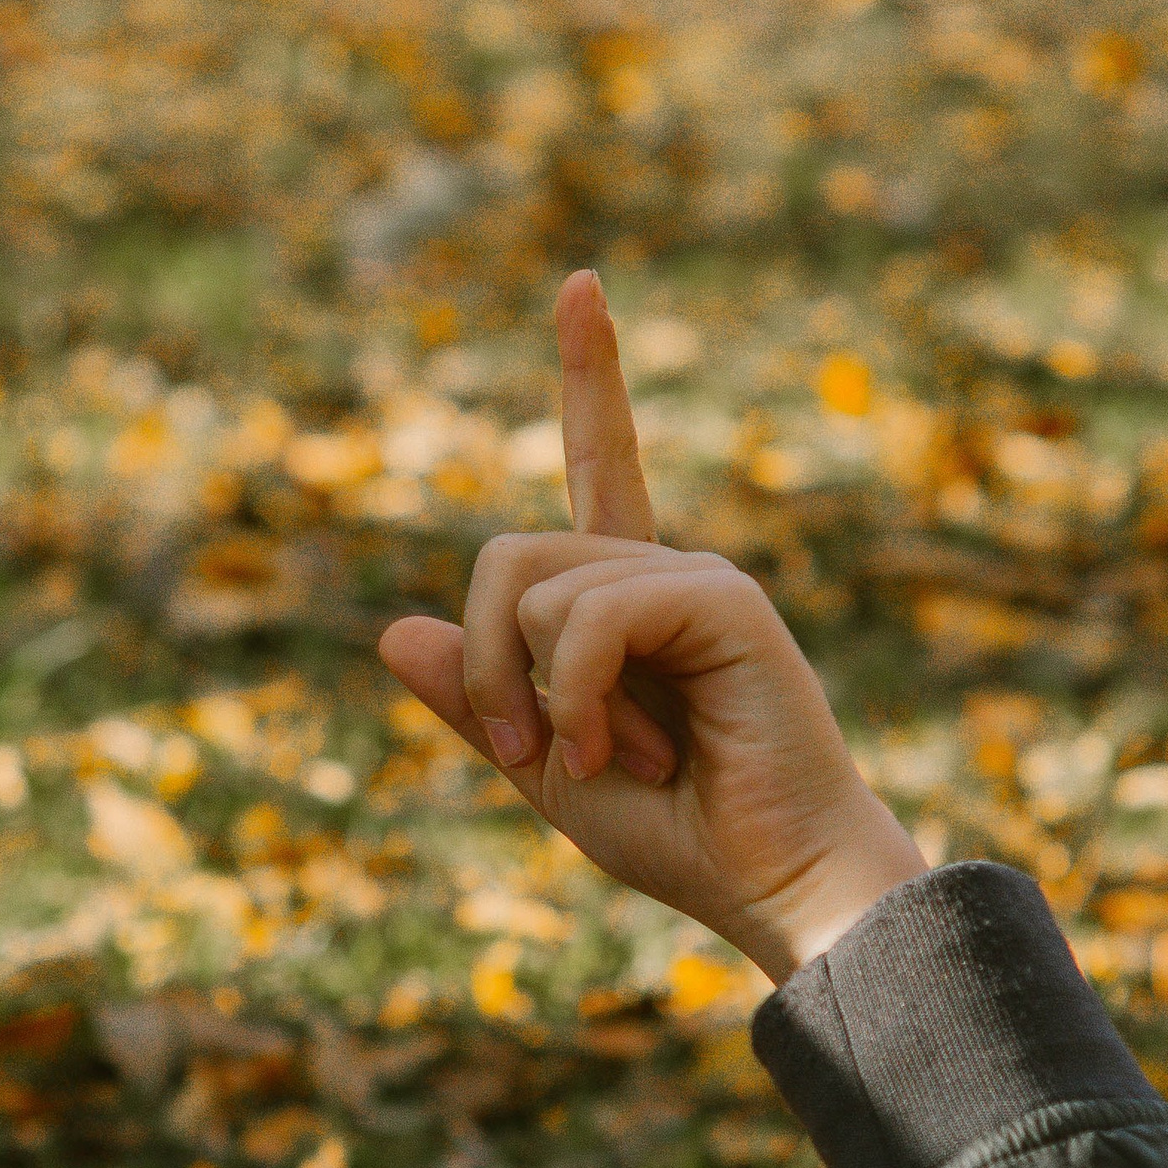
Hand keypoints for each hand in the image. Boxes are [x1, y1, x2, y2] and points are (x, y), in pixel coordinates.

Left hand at [379, 275, 924, 981]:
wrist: (773, 883)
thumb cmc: (680, 834)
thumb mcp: (543, 768)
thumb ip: (475, 702)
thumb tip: (393, 632)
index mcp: (624, 602)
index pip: (602, 465)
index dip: (592, 374)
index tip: (581, 283)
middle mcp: (659, 573)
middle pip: (505, 558)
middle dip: (485, 667)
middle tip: (530, 754)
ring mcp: (694, 577)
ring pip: (536, 591)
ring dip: (541, 699)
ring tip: (612, 765)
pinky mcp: (721, 597)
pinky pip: (590, 615)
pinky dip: (581, 696)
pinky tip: (629, 753)